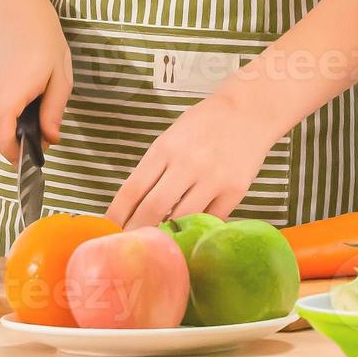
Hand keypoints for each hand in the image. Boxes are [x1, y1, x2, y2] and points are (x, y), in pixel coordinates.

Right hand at [0, 6, 73, 160]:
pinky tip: (27, 90)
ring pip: (2, 123)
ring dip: (19, 120)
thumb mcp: (59, 81)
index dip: (24, 155)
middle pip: (6, 136)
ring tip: (38, 96)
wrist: (17, 16)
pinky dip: (12, 109)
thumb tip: (51, 139)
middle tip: (48, 115)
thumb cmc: (41, 44)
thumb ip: (53, 114)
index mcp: (6, 104)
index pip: (7, 147)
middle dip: (26, 134)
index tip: (41, 150)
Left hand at [106, 90, 278, 228]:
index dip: (117, 213)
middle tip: (129, 245)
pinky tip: (187, 235)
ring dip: (166, 234)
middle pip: (153, 208)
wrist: (248, 111)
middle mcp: (187, 164)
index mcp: (164, 149)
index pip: (132, 189)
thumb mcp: (170, 139)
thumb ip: (154, 169)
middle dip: (136, 230)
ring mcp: (213, 179)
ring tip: (155, 244)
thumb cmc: (203, 125)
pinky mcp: (235, 191)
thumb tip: (134, 206)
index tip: (109, 228)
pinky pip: (210, 220)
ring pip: (181, 218)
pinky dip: (196, 230)